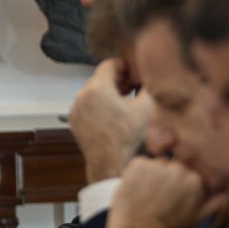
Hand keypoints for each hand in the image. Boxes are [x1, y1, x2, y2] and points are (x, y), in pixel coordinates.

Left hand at [69, 58, 152, 183]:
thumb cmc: (129, 136)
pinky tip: (114, 114)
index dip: (125, 66)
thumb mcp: (147, 107)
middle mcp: (81, 96)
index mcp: (96, 88)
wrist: (111, 163)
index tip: (134, 74)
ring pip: (93, 91)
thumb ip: (150, 86)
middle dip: (117, 80)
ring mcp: (75, 109)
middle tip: (132, 88)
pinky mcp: (74, 120)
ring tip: (124, 102)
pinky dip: (99, 104)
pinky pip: (87, 104)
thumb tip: (154, 75)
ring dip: (108, 92)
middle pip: (100, 77)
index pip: (110, 64)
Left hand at [105, 156, 206, 227]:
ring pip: (156, 164)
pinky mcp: (139, 164)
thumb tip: (226, 195)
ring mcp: (158, 165)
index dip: (178, 185)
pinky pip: (139, 164)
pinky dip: (136, 174)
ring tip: (146, 195)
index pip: (187, 173)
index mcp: (196, 180)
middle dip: (166, 178)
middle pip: (172, 166)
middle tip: (157, 197)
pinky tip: (136, 190)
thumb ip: (213, 204)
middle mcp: (179, 169)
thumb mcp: (196, 219)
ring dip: (151, 175)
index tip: (171, 197)